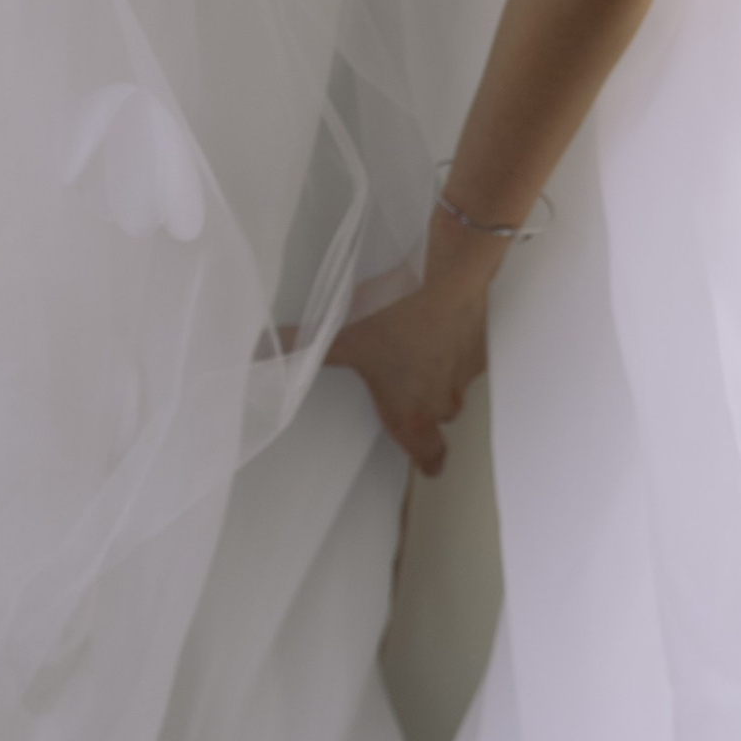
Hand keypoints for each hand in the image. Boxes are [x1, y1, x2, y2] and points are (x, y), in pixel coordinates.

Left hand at [323, 261, 493, 476]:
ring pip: (454, 387)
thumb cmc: (393, 315)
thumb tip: (261, 353)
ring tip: (417, 351)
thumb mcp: (338, 333)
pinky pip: (466, 357)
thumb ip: (302, 347)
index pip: (430, 456)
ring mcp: (465, 375)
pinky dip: (453, 348)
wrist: (445, 276)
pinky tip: (436, 325)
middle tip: (405, 389)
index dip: (428, 461)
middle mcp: (442, 401)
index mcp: (410, 413)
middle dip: (424, 408)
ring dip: (439, 377)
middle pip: (439, 419)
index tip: (428, 465)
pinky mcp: (480, 346)